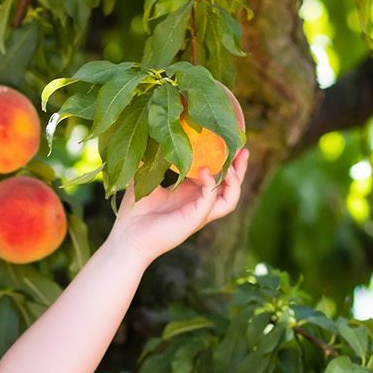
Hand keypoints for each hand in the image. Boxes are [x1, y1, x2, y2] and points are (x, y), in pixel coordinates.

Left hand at [109, 148, 249, 260]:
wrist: (128, 237)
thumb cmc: (135, 212)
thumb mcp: (145, 178)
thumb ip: (152, 160)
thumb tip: (152, 134)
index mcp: (190, 193)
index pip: (216, 176)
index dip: (225, 160)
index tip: (228, 141)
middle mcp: (198, 203)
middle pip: (230, 187)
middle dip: (240, 169)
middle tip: (244, 149)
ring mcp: (198, 213)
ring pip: (230, 199)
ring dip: (235, 181)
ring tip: (233, 164)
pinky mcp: (194, 220)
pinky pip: (211, 201)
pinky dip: (211, 185)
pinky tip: (205, 171)